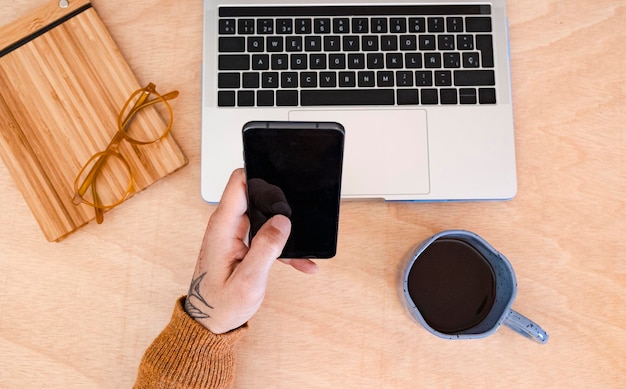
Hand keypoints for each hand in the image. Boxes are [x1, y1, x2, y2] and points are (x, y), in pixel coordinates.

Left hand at [184, 169, 317, 333]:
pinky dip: (283, 246)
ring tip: (303, 246)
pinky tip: (301, 262)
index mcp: (223, 227)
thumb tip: (282, 222)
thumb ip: (266, 249)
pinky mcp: (242, 243)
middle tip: (299, 221)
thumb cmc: (221, 304)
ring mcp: (235, 233)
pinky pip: (266, 235)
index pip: (238, 183)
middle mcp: (227, 225)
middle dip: (280, 204)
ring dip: (285, 228)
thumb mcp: (248, 281)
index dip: (261, 178)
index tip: (282, 187)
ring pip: (265, 216)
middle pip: (256, 195)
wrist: (210, 323)